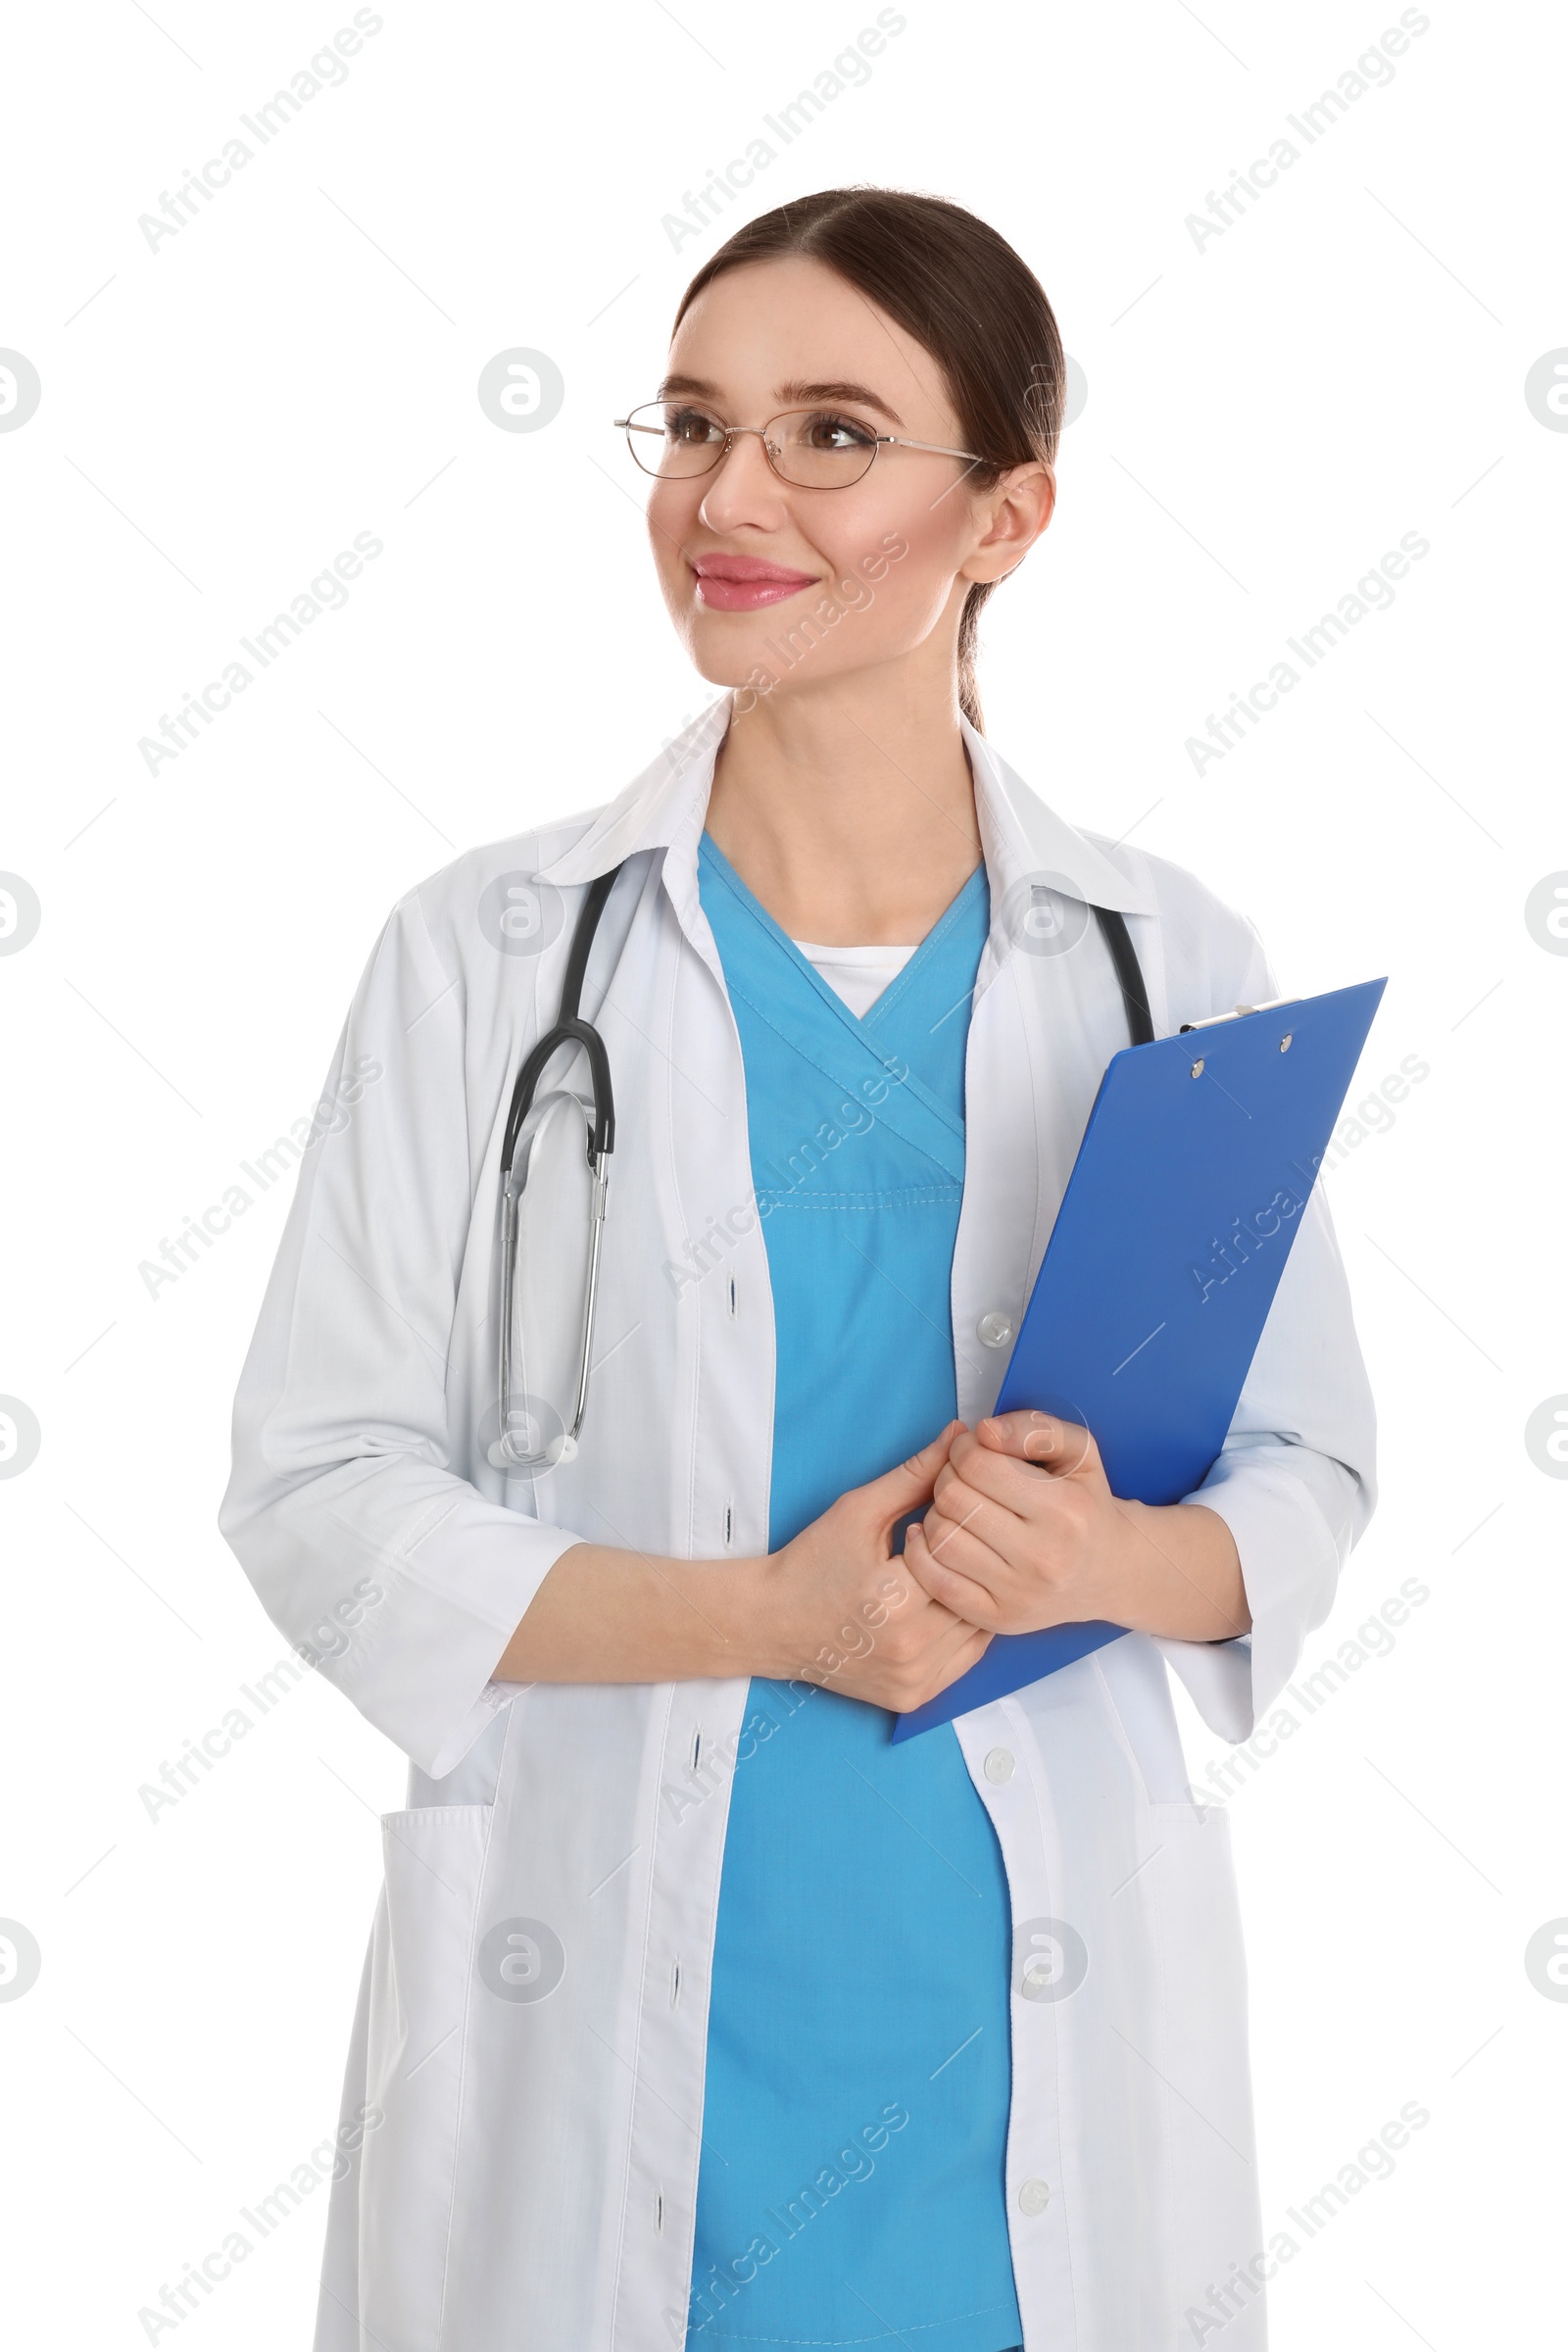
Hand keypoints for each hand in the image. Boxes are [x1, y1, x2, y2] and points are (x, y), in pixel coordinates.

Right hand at [758, 1423, 994, 1710]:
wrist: (771, 1623)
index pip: (958, 1553)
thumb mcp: (858, 1510)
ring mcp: (913, 1679)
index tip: (948, 1514)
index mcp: (892, 1600)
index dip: (959, 1527)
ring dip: (976, 1596)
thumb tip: (959, 1437)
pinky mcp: (914, 1697)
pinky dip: (966, 1629)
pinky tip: (949, 1605)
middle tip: (964, 1540)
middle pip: (974, 1592)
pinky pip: (967, 1658)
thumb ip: (915, 1475)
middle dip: (973, 1561)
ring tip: (957, 1571)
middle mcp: (907, 1648)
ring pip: (978, 1627)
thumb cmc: (810, 1563)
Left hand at [904, 1411, 1249, 1643]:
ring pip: (941, 1537)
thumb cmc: (1086, 1504)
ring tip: (957, 1507)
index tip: (972, 1450)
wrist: (1108, 1572)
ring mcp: (1019, 1593)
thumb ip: (1034, 1429)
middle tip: (962, 1477)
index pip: (978, 1465)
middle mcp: (1043, 1557)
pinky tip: (936, 1536)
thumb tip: (984, 1431)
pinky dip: (922, 1553)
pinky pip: (936, 1581)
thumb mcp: (1080, 1452)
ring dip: (937, 1512)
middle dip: (948, 1476)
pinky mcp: (998, 1618)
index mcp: (1065, 1510)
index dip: (964, 1448)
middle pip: (954, 1499)